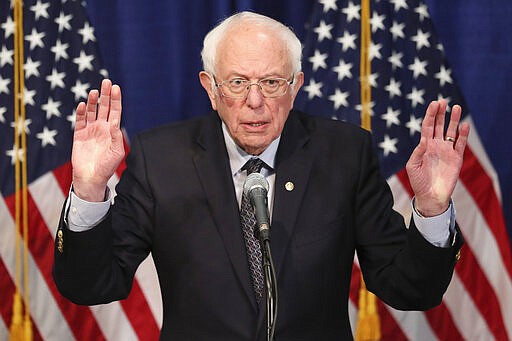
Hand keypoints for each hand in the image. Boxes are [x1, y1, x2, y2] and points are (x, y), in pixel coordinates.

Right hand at [71, 79, 124, 201]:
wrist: (91, 177)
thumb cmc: (107, 166)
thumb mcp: (117, 152)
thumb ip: (116, 136)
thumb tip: (115, 121)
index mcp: (113, 131)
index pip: (115, 111)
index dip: (116, 99)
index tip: (116, 88)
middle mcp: (102, 128)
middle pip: (104, 107)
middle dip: (106, 95)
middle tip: (106, 81)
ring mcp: (90, 130)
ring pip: (92, 111)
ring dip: (94, 101)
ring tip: (95, 91)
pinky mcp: (79, 135)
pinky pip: (80, 120)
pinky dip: (82, 112)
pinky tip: (84, 104)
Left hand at [405, 100, 469, 215]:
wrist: (430, 196)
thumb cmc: (418, 182)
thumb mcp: (412, 167)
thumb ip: (417, 153)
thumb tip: (423, 141)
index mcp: (424, 146)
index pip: (428, 126)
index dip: (430, 115)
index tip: (434, 104)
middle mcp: (436, 146)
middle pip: (439, 125)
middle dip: (441, 113)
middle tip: (443, 101)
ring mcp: (447, 151)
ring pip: (451, 132)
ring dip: (454, 120)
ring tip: (456, 107)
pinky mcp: (456, 158)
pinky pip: (460, 144)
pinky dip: (463, 135)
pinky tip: (464, 125)